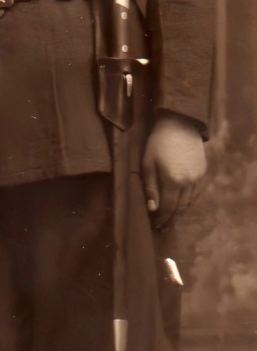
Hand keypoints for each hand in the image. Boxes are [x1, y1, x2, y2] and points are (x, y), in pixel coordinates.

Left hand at [142, 113, 206, 229]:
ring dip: (180, 211)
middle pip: (180, 208)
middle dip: (171, 219)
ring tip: (171, 217)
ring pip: (190, 202)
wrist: (179, 124)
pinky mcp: (203, 172)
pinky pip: (196, 193)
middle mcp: (188, 183)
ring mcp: (198, 178)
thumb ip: (150, 188)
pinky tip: (182, 202)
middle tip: (163, 226)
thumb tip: (152, 209)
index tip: (155, 225)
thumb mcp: (147, 164)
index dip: (161, 219)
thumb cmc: (158, 143)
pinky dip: (188, 200)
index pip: (167, 208)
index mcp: (173, 182)